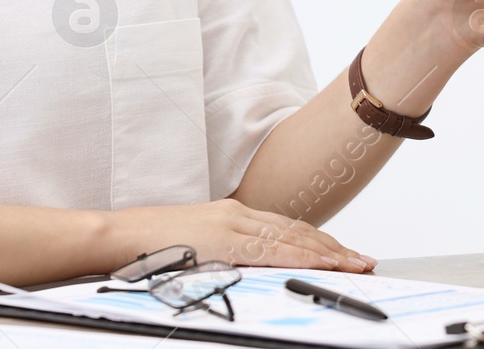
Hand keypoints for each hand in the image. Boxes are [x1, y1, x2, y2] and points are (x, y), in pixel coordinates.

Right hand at [104, 198, 375, 273]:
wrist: (120, 236)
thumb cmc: (153, 248)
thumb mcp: (199, 246)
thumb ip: (227, 252)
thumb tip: (252, 268)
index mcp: (234, 216)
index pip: (288, 229)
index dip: (320, 242)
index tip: (344, 255)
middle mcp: (239, 215)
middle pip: (298, 232)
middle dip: (334, 249)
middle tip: (363, 262)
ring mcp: (233, 225)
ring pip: (292, 239)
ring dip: (327, 253)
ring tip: (353, 265)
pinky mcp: (224, 240)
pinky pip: (272, 250)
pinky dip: (301, 256)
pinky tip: (322, 264)